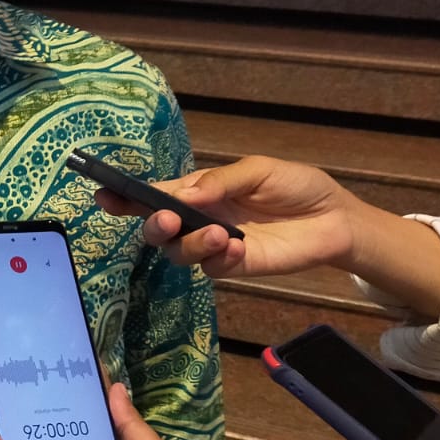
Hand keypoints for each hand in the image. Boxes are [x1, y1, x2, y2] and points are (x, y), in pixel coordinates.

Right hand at [94, 155, 359, 279]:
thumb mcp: (258, 170)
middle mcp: (197, 219)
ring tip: (220, 234)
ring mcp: (213, 246)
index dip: (126, 197)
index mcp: (197, 191)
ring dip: (191, 243)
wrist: (335, 218)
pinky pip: (212, 268)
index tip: (104, 195)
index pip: (154, 194)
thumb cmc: (295, 186)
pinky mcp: (234, 268)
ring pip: (179, 252)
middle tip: (166, 219)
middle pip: (157, 228)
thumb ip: (220, 182)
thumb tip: (183, 193)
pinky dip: (220, 258)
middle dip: (152, 224)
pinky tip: (239, 247)